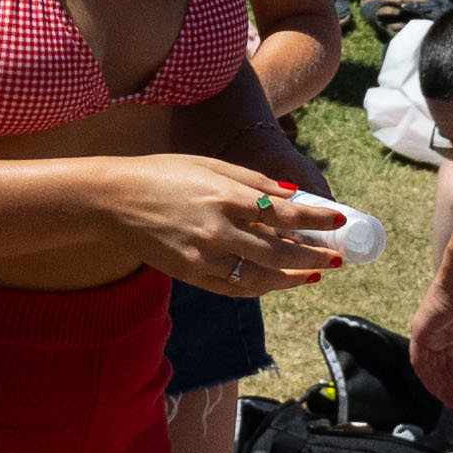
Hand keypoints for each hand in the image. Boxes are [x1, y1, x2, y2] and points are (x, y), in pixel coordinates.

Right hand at [101, 157, 339, 292]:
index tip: (339, 220)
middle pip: (279, 250)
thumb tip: (290, 195)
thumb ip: (252, 181)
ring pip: (261, 276)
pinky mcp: (192, 275)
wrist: (114, 201)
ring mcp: (204, 257)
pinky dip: (260, 286)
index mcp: (224, 196)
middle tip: (336, 257)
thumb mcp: (209, 165)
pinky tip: (277, 281)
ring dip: (292, 277)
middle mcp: (217, 230)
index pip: (283, 214)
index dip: (315, 220)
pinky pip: (235, 287)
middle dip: (313, 255)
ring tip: (313, 274)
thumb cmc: (163, 174)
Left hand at [403, 264, 452, 410]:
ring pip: (428, 370)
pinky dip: (431, 380)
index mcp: (445, 331)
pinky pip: (421, 363)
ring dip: (442, 389)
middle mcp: (432, 334)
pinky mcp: (420, 332)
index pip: (446, 363)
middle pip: (437, 370)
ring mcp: (424, 333)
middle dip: (449, 390)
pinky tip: (443, 393)